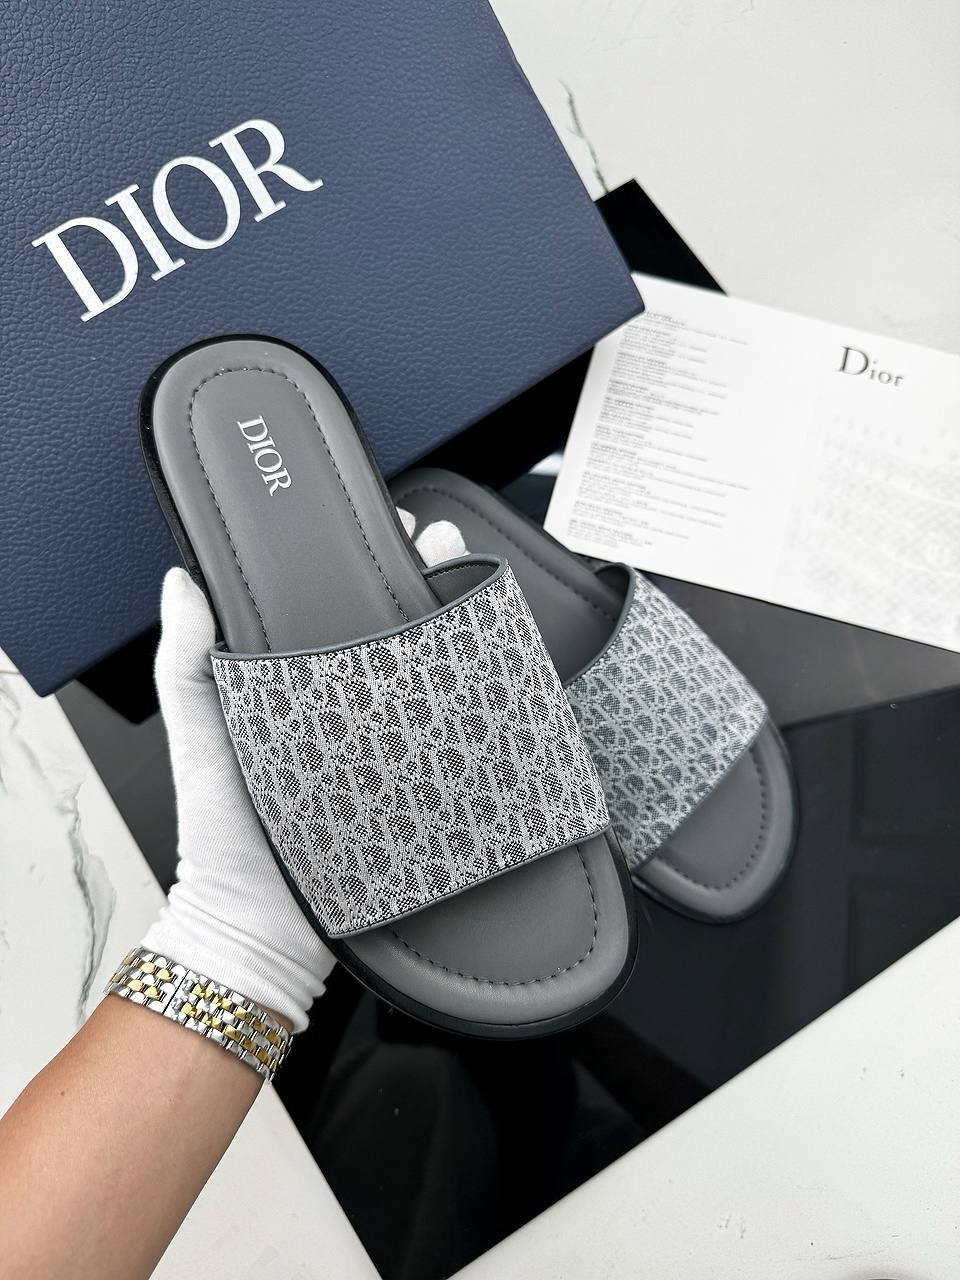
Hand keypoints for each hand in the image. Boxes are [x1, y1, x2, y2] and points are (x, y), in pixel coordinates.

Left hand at [144, 511, 465, 1030]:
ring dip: (454, 628)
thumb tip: (181, 581)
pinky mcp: (422, 782)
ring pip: (431, 673)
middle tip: (441, 546)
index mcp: (294, 685)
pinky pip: (454, 732)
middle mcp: (347, 707)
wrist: (265, 929)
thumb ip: (188, 663)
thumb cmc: (222, 838)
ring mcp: (390, 745)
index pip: (329, 606)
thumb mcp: (199, 737)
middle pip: (390, 629)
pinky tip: (489, 664)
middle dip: (421, 580)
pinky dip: (475, 699)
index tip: (376, 524)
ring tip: (468, 587)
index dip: (355, 561)